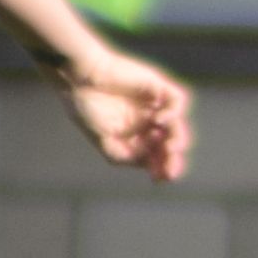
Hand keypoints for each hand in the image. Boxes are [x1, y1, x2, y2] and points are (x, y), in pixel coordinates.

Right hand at [62, 49, 195, 181]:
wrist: (80, 79)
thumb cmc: (86, 107)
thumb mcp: (104, 141)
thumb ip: (125, 156)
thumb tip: (149, 163)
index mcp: (135, 134)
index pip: (157, 154)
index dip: (162, 167)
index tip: (161, 178)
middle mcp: (147, 120)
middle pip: (170, 141)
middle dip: (173, 158)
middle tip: (170, 170)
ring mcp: (154, 103)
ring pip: (177, 124)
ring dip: (177, 138)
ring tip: (169, 148)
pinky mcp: (157, 85)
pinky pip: (177, 100)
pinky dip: (173, 112)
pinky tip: (158, 121)